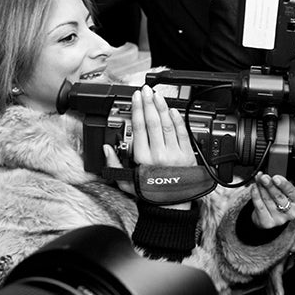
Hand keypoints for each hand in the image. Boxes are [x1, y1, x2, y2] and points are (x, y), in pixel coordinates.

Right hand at [104, 86, 196, 205]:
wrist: (172, 203)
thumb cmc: (150, 192)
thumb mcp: (126, 181)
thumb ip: (114, 165)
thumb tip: (106, 149)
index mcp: (143, 159)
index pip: (139, 129)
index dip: (137, 110)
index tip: (136, 98)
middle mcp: (159, 155)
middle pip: (153, 123)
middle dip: (148, 104)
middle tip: (145, 91)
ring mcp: (174, 154)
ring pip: (167, 125)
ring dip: (162, 107)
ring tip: (157, 95)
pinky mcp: (188, 155)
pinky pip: (183, 133)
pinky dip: (177, 120)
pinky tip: (172, 110)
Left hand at [250, 172, 294, 229]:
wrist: (270, 216)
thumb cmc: (279, 200)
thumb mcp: (284, 191)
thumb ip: (280, 184)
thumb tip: (271, 177)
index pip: (293, 192)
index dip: (284, 185)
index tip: (275, 178)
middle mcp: (291, 212)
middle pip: (279, 196)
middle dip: (270, 185)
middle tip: (264, 178)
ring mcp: (279, 219)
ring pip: (268, 200)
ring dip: (261, 188)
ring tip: (258, 180)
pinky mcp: (268, 222)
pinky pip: (259, 206)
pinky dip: (255, 195)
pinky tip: (254, 188)